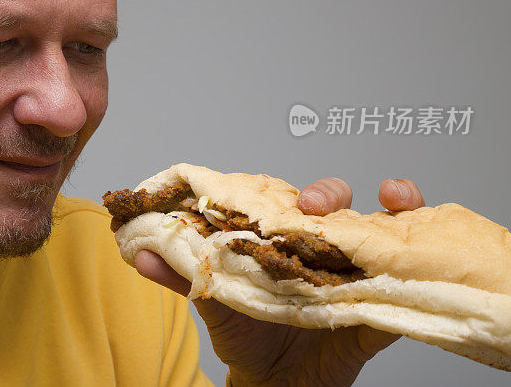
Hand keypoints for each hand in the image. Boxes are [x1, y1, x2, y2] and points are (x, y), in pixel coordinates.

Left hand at [135, 176, 424, 385]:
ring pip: (378, 225)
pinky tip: (408, 257)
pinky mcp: (375, 302)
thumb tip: (137, 254)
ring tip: (388, 197)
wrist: (276, 383)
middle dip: (327, 193)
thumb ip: (180, 274)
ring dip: (389, 205)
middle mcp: (317, 244)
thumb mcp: (211, 301)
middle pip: (333, 204)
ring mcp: (349, 268)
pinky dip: (414, 264)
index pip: (281, 199)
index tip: (270, 185)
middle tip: (311, 204)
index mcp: (279, 235)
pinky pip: (404, 278)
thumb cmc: (245, 331)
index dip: (278, 186)